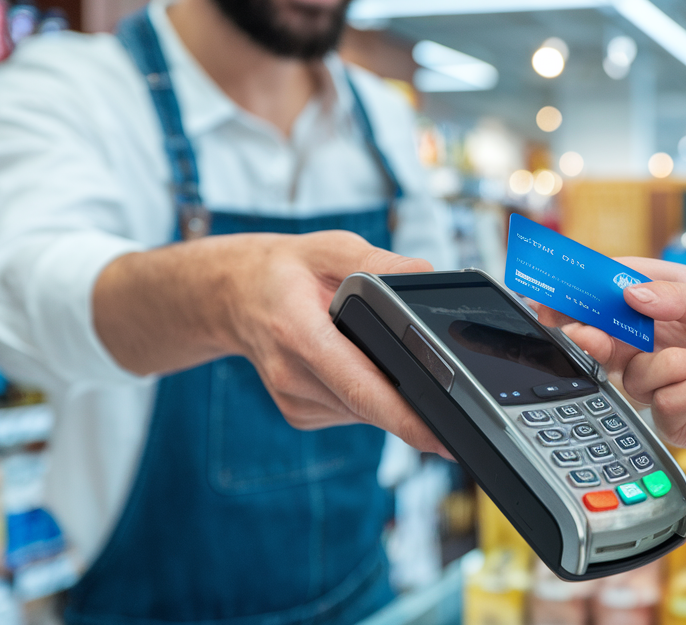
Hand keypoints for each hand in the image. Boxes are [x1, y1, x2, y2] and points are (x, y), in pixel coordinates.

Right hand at [95, 230, 446, 455]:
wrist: (234, 296)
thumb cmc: (288, 271)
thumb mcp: (332, 249)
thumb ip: (379, 263)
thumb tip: (426, 274)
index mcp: (299, 333)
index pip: (359, 386)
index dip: (404, 416)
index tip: (441, 436)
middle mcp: (293, 376)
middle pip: (370, 405)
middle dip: (413, 403)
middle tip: (451, 396)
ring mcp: (295, 402)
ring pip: (366, 411)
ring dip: (387, 390)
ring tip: (374, 347)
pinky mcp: (301, 414)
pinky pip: (354, 411)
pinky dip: (368, 392)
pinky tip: (355, 361)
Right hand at [538, 258, 685, 461]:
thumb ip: (678, 296)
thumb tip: (629, 294)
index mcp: (664, 304)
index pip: (608, 293)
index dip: (577, 292)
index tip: (550, 293)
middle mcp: (657, 342)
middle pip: (602, 339)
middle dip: (592, 337)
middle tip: (591, 336)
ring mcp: (666, 381)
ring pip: (632, 376)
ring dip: (668, 368)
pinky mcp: (679, 417)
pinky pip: (662, 408)